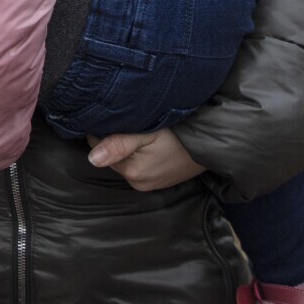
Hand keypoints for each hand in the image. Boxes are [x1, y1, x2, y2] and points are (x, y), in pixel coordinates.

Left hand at [88, 128, 206, 191]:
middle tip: (133, 123)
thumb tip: (92, 159)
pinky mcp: (157, 182)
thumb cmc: (179, 135)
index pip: (98, 146)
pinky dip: (140, 155)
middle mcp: (138, 183)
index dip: (102, 129)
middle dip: (115, 139)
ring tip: (145, 133)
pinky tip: (151, 144)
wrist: (211, 144)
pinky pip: (138, 165)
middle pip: (111, 154)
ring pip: (124, 159)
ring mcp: (149, 184)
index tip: (117, 118)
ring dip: (128, 147)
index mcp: (132, 172)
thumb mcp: (147, 133)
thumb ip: (118, 144)